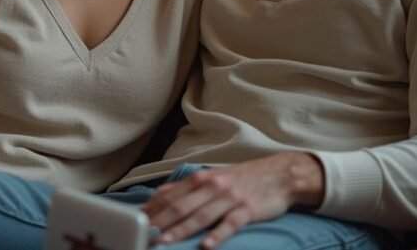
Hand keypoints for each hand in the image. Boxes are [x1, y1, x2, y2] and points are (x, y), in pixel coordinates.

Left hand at [142, 152, 324, 248]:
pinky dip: (217, 234)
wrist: (281, 174)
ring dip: (181, 229)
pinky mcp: (247, 209)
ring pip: (201, 215)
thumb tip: (160, 192)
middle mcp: (212, 187)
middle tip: (142, 234)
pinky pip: (230, 223)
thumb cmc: (245, 178)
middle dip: (159, 221)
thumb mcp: (214, 176)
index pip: (170, 195)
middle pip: (181, 206)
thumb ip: (187, 186)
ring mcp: (230, 198)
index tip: (134, 221)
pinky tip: (206, 245)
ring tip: (164, 241)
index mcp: (202, 179)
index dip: (152, 209)